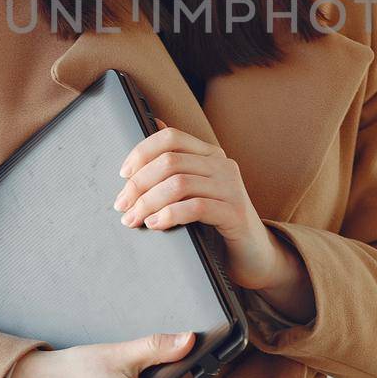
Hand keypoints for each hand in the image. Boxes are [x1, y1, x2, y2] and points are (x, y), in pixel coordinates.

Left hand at [113, 119, 289, 292]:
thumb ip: (178, 160)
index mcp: (210, 154)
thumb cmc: (218, 221)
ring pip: (178, 184)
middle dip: (138, 184)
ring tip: (133, 218)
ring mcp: (231, 188)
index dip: (142, 152)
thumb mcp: (196, 188)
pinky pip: (195, 207)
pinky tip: (155, 224)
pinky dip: (169, 215)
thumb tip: (154, 123)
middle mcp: (223, 165)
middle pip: (170, 162)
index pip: (171, 137)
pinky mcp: (235, 213)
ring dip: (148, 203)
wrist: (254, 253)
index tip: (123, 174)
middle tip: (122, 205)